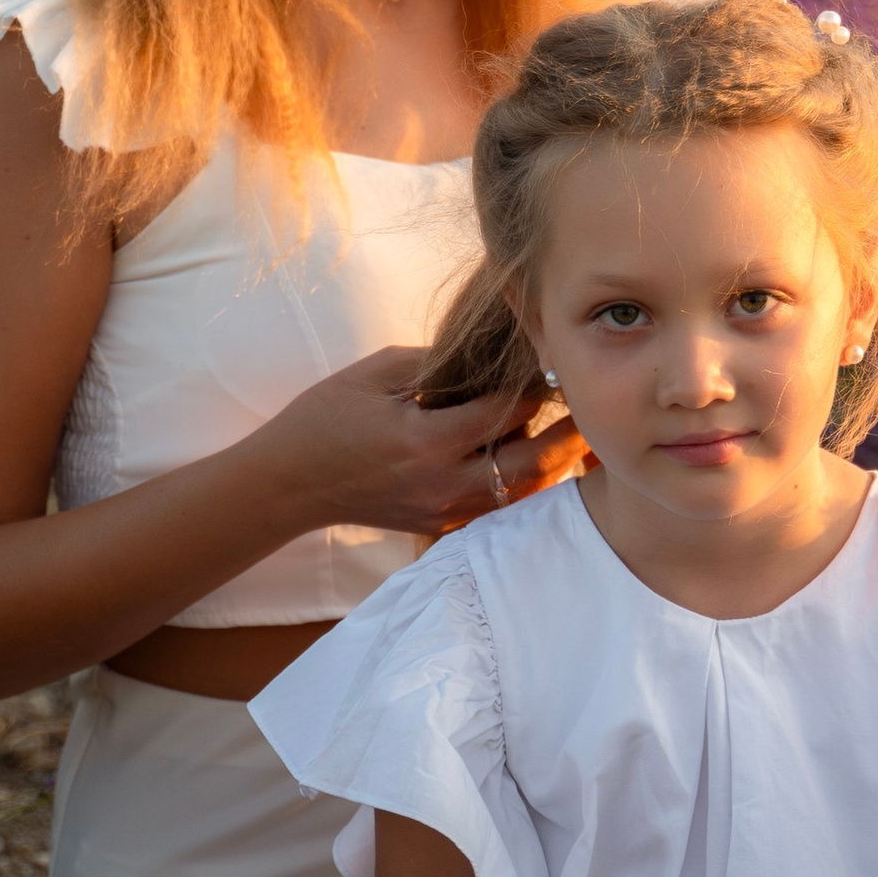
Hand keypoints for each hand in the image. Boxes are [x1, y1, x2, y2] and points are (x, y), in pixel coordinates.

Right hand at [252, 347, 584, 542]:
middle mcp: (442, 482)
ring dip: (549, 466)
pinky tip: (533, 466)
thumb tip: (484, 352)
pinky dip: (520, 489)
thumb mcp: (374, 373)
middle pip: (530, 463)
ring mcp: (442, 509)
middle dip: (564, 434)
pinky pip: (496, 510)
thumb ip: (433, 362)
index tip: (552, 363)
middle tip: (590, 408)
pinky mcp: (437, 524)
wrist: (287, 484)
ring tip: (573, 437)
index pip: (504, 412)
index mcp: (426, 441)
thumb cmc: (323, 419)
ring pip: (521, 495)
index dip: (535, 386)